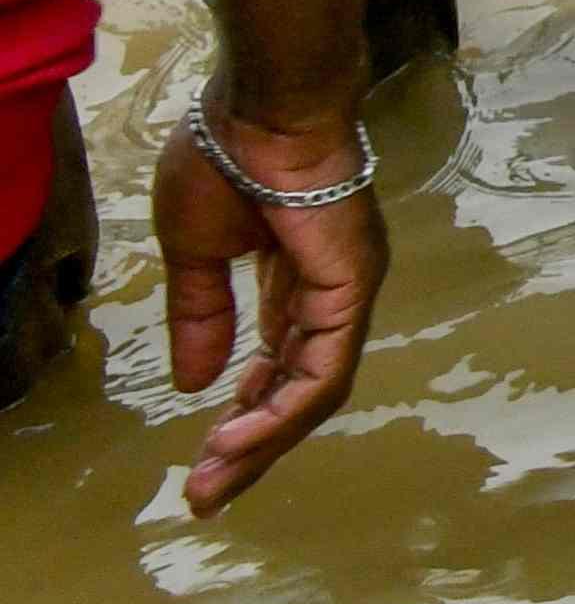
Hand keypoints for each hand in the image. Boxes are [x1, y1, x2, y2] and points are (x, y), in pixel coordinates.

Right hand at [151, 111, 387, 513]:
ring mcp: (349, 291)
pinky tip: (242, 438)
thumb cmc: (228, 159)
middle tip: (207, 493)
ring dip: (264, 440)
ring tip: (215, 479)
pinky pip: (323, 367)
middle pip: (301, 389)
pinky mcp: (350, 288)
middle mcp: (334, 293)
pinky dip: (284, 409)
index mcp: (299, 281)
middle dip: (254, 444)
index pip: (281, 365)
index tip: (207, 456)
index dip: (248, 413)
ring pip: (315, 390)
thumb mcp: (198, 253)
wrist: (261, 109)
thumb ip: (203, 317)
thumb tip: (194, 381)